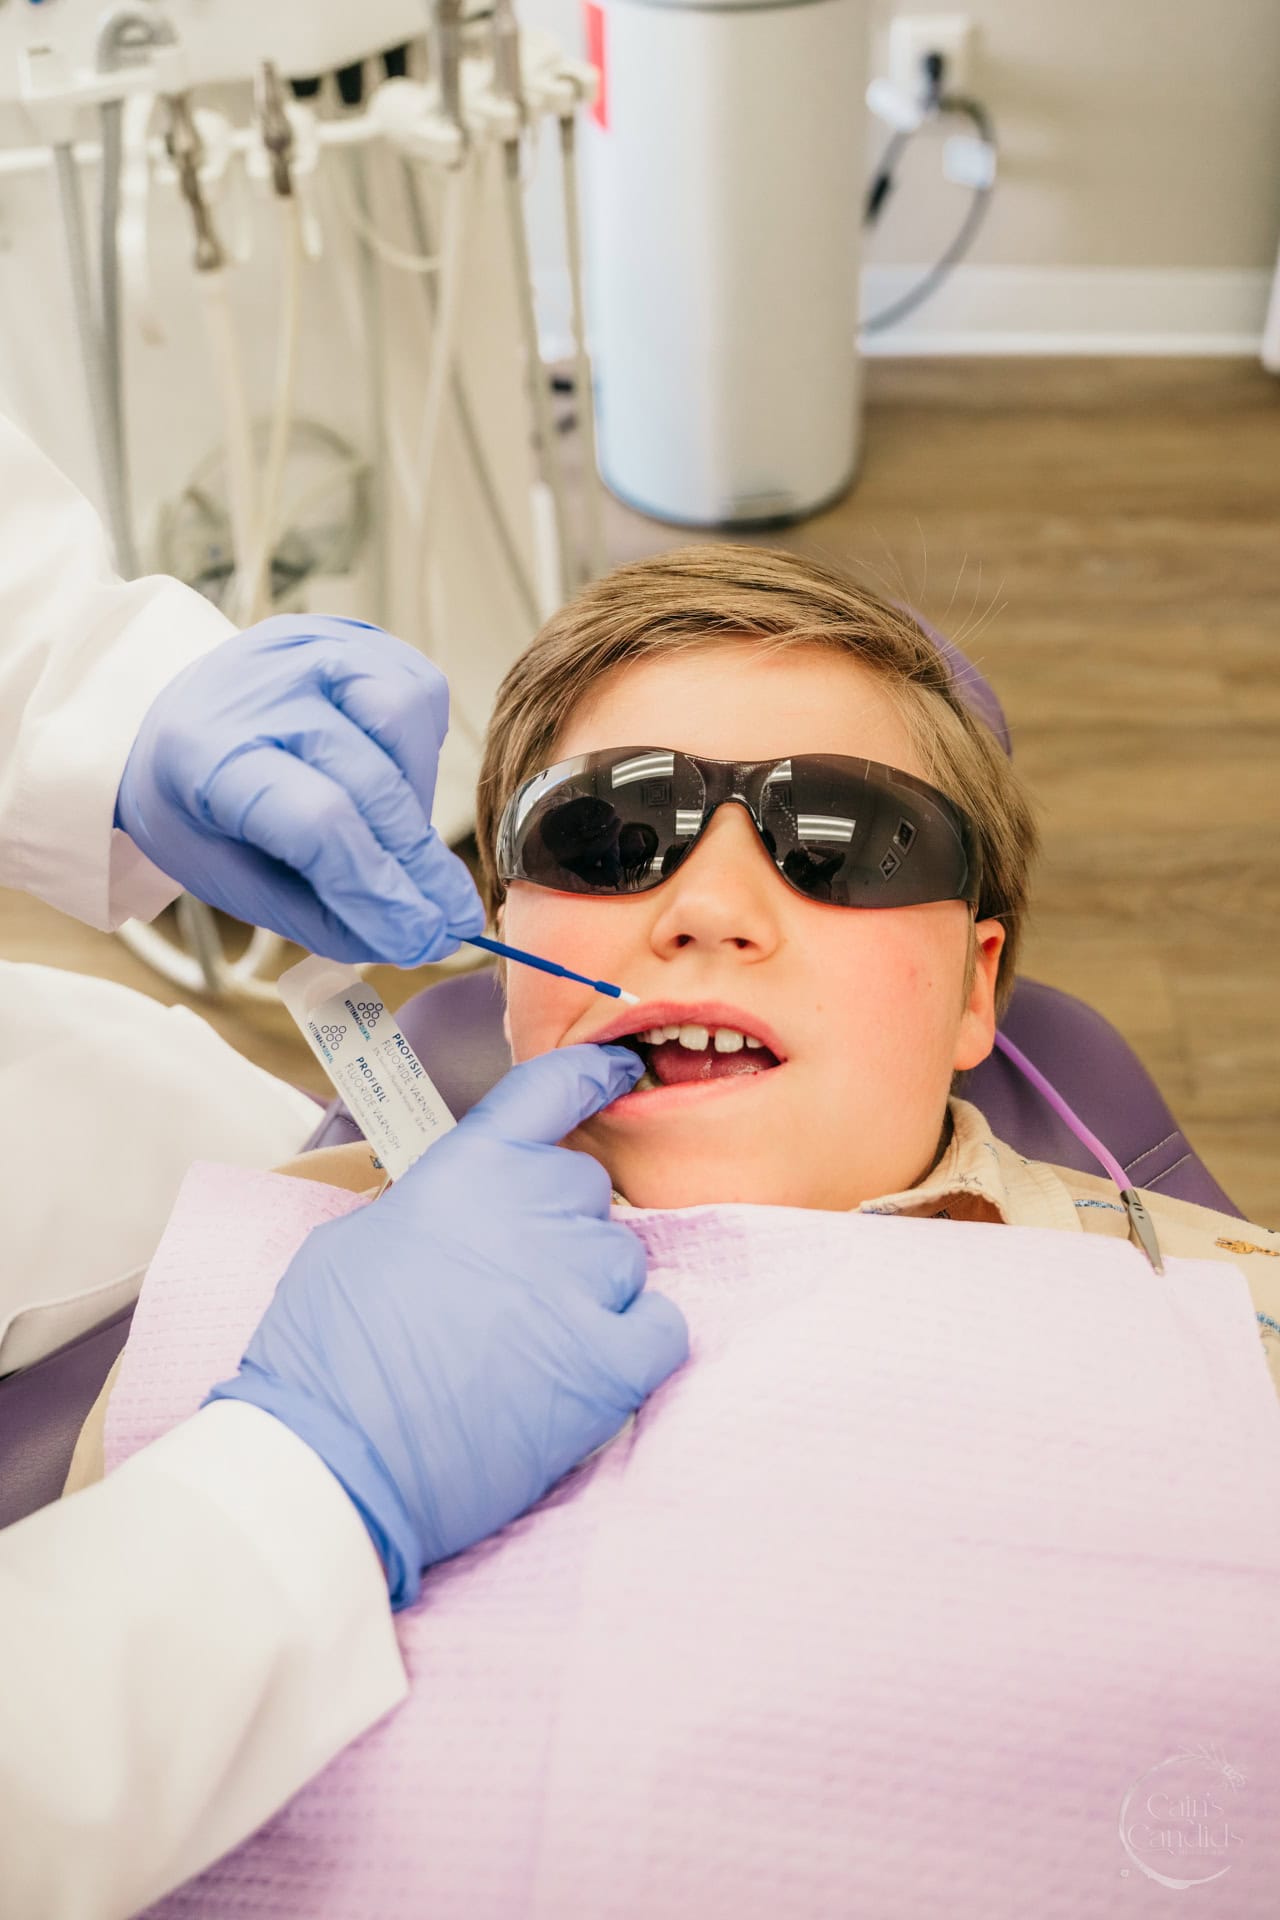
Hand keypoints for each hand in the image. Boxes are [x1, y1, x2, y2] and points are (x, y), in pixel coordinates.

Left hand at [114, 614, 484, 963]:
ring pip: (403, 721)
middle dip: (417, 865)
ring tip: (393, 839)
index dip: (377, 887)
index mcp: (205, 753)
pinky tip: (390, 779)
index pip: (316, 823)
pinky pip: (420, 695)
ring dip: (417, 800)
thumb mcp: (234, 878)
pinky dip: (419, 753)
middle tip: (449, 920)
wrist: (182, 713)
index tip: (420, 938)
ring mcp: (312, 648)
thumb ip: (322, 916)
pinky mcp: (357, 636)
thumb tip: (416, 938)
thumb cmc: (205, 804)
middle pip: (370, 782)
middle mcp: (260, 686)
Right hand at [206, 1045, 687, 1607]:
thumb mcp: (360, 1236)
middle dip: (560, 1228)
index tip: (621, 1072)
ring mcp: (582, 1283)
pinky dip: (635, 1344)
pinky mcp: (612, 1362)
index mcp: (470, 1167)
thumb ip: (434, 1203)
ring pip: (624, 1260)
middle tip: (510, 1288)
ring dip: (592, 1291)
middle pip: (589, 1190)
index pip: (552, 1089)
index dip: (594, 1076)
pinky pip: (661, 1327)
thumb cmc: (325, 1352)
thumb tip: (463, 1214)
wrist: (333, 1457)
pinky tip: (587, 1370)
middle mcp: (537, 1205)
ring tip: (530, 1346)